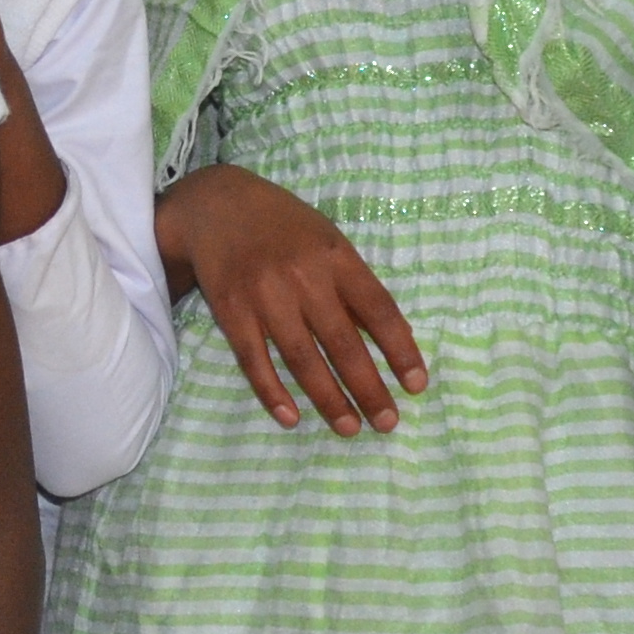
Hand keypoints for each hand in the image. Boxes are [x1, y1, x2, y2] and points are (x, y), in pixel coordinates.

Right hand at [160, 164, 427, 433]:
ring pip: (302, 359)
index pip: (378, 310)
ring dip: (329, 399)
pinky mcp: (231, 311)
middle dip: (369, 388)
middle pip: (343, 343)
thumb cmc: (285, 227)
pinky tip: (291, 417)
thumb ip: (357, 287)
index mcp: (336, 257)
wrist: (217, 206)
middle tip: (388, 423)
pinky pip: (254, 360)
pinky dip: (272, 392)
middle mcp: (303, 276)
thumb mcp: (329, 241)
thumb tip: (399, 336)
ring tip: (350, 428)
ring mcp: (264, 295)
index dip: (400, 350)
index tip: (416, 385)